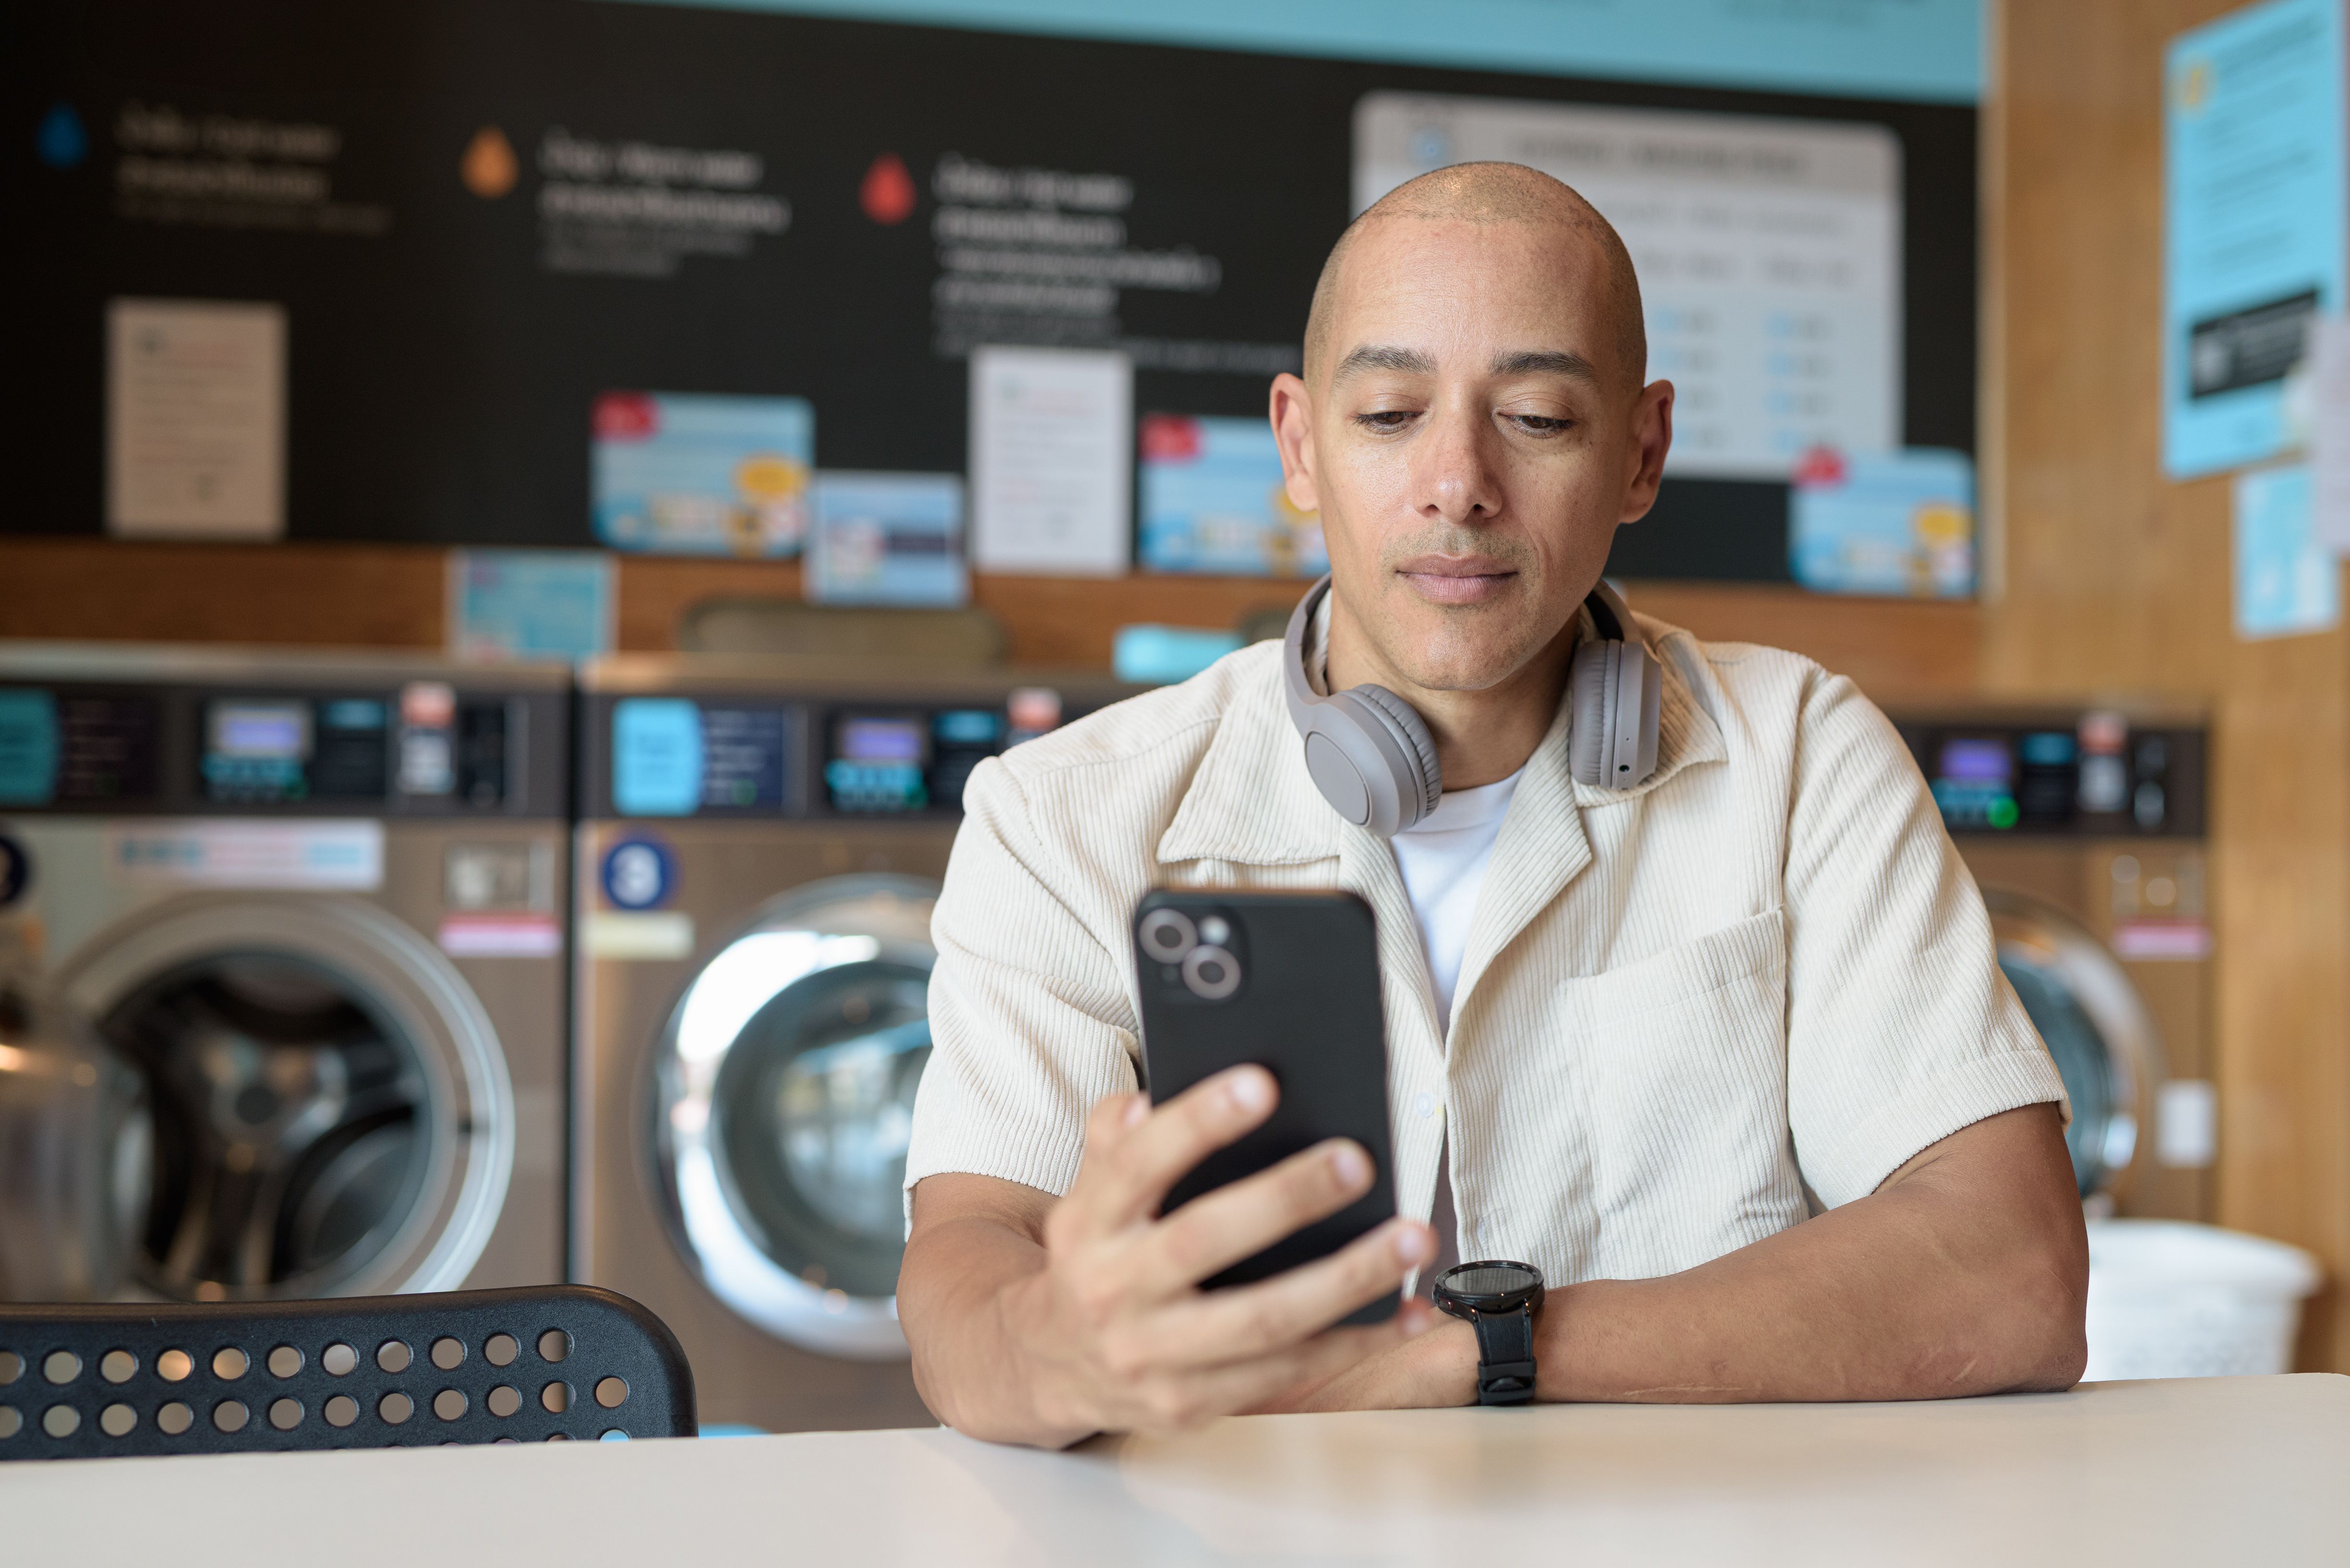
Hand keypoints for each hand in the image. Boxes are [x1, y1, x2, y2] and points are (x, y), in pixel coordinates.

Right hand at [1008, 1065, 1437, 1441]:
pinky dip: (1354, 1343)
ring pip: (1262, 1319)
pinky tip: (1403, 1312)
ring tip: (1410, 1238)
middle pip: (1203, 1241)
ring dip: (1347, 1279)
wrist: (1052, 1366)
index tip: (1261, 1084)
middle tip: (1355, 1162)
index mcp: (1088, 1226)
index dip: (1196, 1122)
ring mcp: (1154, 1356)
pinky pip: (1288, 1373)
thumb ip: (1113, 1139)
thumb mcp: (1085, 1194)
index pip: (1136, 1164)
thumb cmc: (1093, 1260)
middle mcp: (1115, 1292)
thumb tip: (1144, 1099)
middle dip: (1285, 1199)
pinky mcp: (1193, 1403)